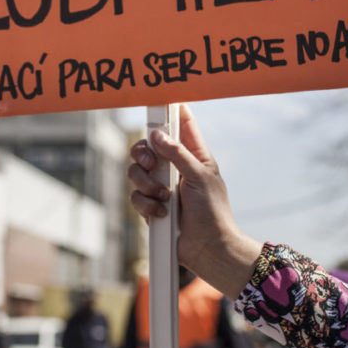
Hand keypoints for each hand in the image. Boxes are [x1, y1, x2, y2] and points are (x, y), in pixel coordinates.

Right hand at [127, 104, 263, 297]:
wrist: (207, 248)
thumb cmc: (213, 212)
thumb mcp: (200, 176)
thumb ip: (177, 153)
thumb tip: (156, 135)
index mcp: (193, 155)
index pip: (182, 124)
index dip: (171, 110)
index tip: (160, 100)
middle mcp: (174, 167)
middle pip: (147, 145)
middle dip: (144, 153)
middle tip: (151, 163)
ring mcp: (160, 186)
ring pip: (135, 171)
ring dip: (147, 184)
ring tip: (164, 197)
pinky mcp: (150, 204)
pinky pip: (135, 195)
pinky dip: (146, 204)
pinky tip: (161, 213)